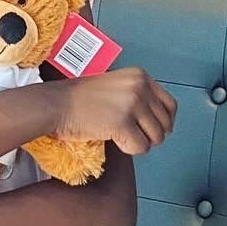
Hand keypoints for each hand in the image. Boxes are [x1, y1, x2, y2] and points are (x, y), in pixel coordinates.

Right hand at [47, 67, 176, 155]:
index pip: (170, 105)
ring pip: (156, 137)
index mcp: (140, 76)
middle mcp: (140, 86)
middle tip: (132, 135)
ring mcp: (132, 104)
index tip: (151, 129)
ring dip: (140, 143)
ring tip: (121, 136)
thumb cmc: (79, 99)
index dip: (163, 121)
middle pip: (165, 123)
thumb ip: (138, 96)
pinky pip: (140, 147)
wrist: (56, 104)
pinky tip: (114, 140)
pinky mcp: (122, 123)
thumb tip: (159, 120)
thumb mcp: (116, 86)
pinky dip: (129, 150)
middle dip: (151, 135)